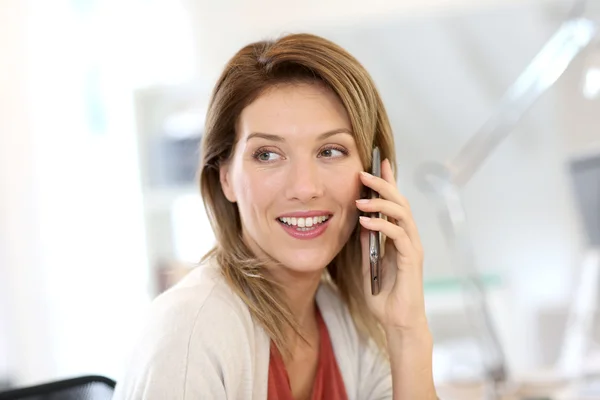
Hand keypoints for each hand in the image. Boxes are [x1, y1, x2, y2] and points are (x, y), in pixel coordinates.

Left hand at [356, 159, 427, 332]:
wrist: (396, 321)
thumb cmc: (384, 296)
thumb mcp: (368, 263)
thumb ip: (367, 243)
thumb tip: (360, 221)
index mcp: (399, 237)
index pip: (395, 203)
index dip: (388, 182)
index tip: (378, 163)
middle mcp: (408, 238)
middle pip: (400, 202)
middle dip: (383, 184)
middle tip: (364, 172)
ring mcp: (412, 247)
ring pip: (402, 214)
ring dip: (381, 202)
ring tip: (360, 198)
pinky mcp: (411, 259)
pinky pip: (398, 235)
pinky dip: (382, 225)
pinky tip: (366, 221)